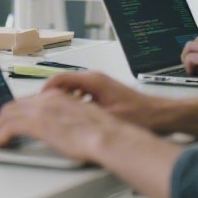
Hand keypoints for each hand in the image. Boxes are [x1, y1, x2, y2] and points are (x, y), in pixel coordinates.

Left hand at [0, 89, 121, 161]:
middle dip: (4, 118)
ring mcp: (41, 110)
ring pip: (8, 114)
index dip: (18, 111)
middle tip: (0, 129)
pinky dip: (1, 134)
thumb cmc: (101, 132)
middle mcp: (47, 99)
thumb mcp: (81, 118)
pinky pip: (9, 126)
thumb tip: (63, 127)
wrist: (107, 135)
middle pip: (15, 105)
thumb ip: (68, 118)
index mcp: (58, 96)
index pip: (29, 100)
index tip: (14, 120)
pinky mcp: (37, 123)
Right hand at [40, 71, 170, 131]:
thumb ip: (85, 115)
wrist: (160, 114)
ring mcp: (98, 84)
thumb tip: (66, 119)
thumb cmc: (141, 115)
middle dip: (50, 96)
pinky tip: (70, 116)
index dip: (46, 90)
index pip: (61, 79)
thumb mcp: (108, 117)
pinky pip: (79, 93)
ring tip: (51, 113)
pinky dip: (70, 102)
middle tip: (40, 109)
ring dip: (60, 99)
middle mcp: (94, 79)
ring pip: (70, 88)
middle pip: (63, 83)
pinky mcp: (101, 92)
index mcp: (94, 81)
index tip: (37, 101)